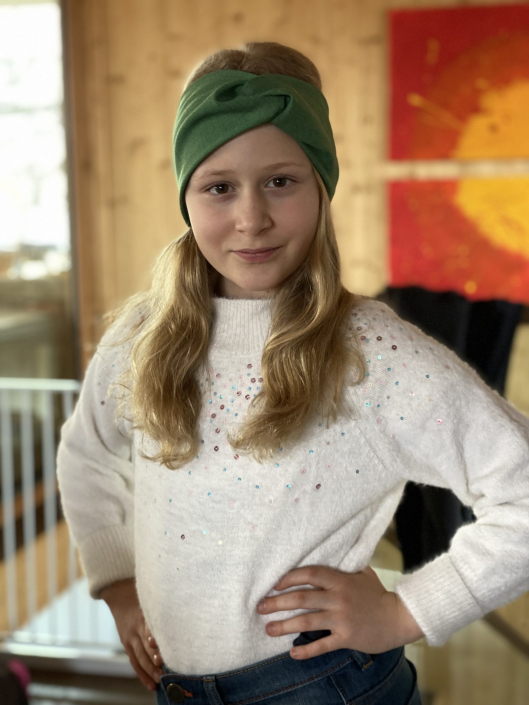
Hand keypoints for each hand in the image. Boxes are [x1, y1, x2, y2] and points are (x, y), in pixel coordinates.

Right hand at [101, 578, 163, 690]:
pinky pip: (134, 661)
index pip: (148, 629)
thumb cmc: (142, 594)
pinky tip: (150, 684)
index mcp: (143, 614)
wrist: (119, 592)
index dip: (153, 639)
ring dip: (149, 670)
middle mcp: (135, 627)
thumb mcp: (152, 596)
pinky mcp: (126, 643)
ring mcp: (129, 637)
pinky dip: (142, 674)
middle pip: (145, 646)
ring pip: (139, 657)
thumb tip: (185, 615)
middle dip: (153, 660)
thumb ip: (165, 606)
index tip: (160, 648)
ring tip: (159, 680)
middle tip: (164, 670)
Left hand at [257, 565, 421, 659]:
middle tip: (260, 607)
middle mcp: (338, 598)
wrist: (398, 618)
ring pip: (307, 621)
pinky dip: (306, 651)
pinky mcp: (346, 638)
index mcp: (340, 580)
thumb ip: (345, 564)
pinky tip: (292, 653)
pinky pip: (322, 645)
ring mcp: (341, 619)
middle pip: (302, 598)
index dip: (289, 578)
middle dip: (277, 602)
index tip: (274, 584)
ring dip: (284, 625)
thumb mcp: (363, 573)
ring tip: (268, 629)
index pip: (309, 574)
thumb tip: (332, 549)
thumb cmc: (378, 594)